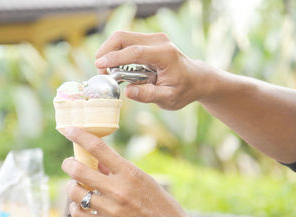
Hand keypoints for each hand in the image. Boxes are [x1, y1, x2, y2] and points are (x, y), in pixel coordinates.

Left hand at [61, 127, 188, 216]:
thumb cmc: (162, 206)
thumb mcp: (144, 180)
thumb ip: (119, 171)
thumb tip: (97, 162)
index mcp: (130, 173)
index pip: (98, 147)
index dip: (79, 135)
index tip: (70, 131)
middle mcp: (118, 190)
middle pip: (78, 170)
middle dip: (68, 164)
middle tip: (68, 163)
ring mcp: (111, 210)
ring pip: (74, 193)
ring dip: (70, 186)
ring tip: (74, 185)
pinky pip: (78, 215)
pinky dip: (74, 207)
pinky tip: (78, 205)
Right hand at [95, 31, 214, 109]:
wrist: (195, 79)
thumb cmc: (183, 90)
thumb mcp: (168, 99)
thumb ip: (148, 95)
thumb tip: (127, 92)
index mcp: (165, 54)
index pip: (135, 52)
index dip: (115, 58)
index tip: (100, 66)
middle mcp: (159, 41)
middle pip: (124, 37)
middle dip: (106, 51)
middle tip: (100, 70)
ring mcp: (153, 38)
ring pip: (122, 37)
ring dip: (110, 51)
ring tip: (107, 71)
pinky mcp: (148, 40)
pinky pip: (126, 42)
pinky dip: (116, 52)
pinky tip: (115, 67)